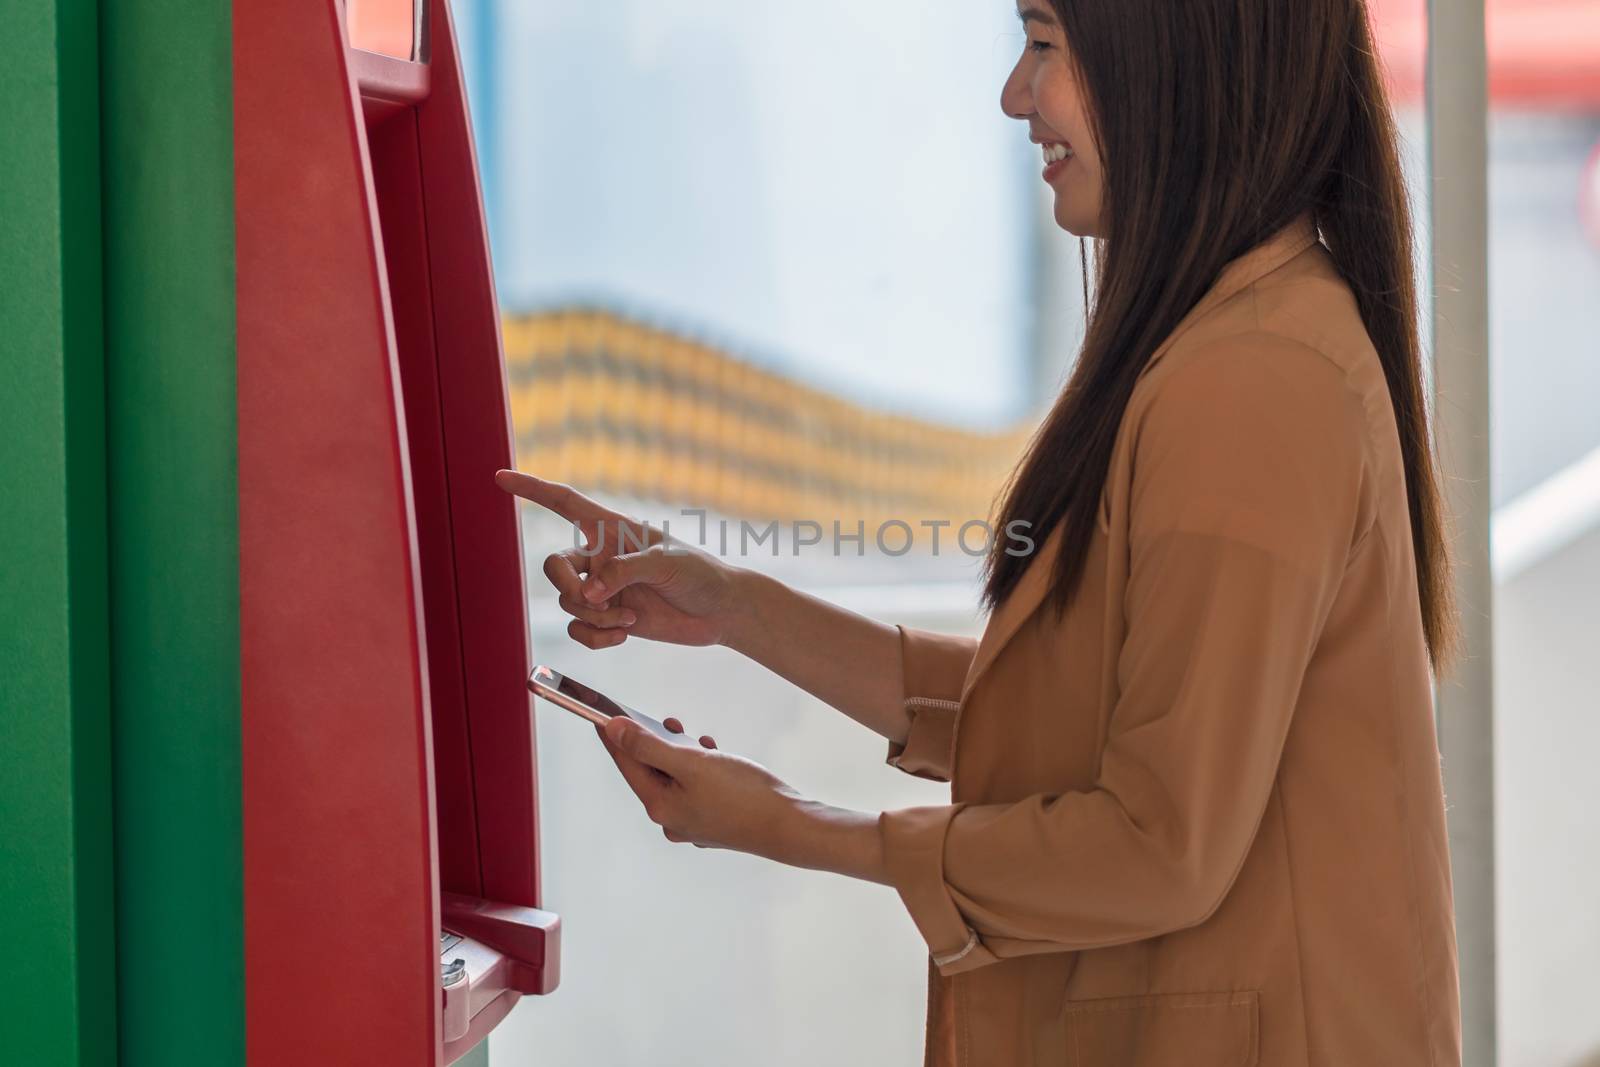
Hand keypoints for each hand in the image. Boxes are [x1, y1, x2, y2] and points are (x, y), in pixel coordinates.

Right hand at [495, 470, 744, 649]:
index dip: (531, 489)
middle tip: (593, 598)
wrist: (720, 612)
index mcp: (613, 529)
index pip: (564, 503)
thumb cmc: (700, 574)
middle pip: (553, 566)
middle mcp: (602, 557)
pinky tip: (625, 634)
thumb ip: (626, 569)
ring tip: (629, 616)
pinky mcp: (610, 618)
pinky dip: (597, 636)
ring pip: (569, 603)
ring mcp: (604, 589)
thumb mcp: (667, 561)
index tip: (500, 477)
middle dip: (566, 584)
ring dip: (595, 615)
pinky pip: (580, 630)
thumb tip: (590, 591)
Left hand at [595, 716, 804, 854]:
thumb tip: (614, 731)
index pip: (627, 764)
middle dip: (656, 743)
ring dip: (682, 754)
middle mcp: (672, 819)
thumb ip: (649, 746)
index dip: (614, 738)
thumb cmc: (742, 795)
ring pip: (676, 778)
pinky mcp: (715, 820)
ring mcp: (694, 822)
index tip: (601, 715)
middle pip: (651, 772)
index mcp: (660, 806)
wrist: (788, 824)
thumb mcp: (690, 762)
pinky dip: (701, 768)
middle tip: (665, 721)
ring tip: (696, 738)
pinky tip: (714, 756)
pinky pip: (696, 787)